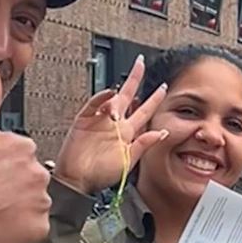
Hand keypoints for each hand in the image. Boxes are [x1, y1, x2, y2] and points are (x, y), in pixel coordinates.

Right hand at [0, 63, 50, 242]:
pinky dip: (20, 229)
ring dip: (16, 207)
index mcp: (22, 146)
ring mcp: (40, 200)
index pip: (17, 155)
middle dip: (11, 185)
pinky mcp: (39, 227)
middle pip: (27, 177)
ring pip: (32, 202)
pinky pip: (34, 228)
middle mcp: (37, 170)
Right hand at [53, 56, 167, 194]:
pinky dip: (100, 97)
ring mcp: (99, 120)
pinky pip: (93, 104)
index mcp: (127, 133)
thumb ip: (144, 144)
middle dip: (134, 79)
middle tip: (140, 63)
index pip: (144, 111)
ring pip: (111, 99)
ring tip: (117, 102)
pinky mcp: (84, 120)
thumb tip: (163, 132)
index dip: (154, 99)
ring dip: (117, 98)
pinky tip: (108, 94)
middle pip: (127, 96)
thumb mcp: (128, 161)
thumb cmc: (101, 174)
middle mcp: (115, 124)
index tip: (164, 86)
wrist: (77, 179)